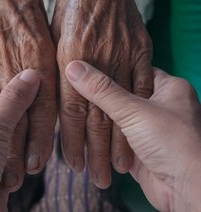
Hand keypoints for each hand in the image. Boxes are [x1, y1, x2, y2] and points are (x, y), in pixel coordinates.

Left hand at [0, 69, 39, 211]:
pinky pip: (8, 156)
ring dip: (18, 135)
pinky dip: (19, 154)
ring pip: (2, 136)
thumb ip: (12, 101)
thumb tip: (31, 75)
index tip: (13, 78)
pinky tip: (27, 151)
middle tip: (30, 98)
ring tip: (33, 124)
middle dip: (10, 112)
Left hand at [52, 0, 153, 186]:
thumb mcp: (51, 37)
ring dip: (118, 141)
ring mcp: (121, 57)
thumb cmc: (71, 6)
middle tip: (96, 177)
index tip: (72, 163)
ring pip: (120, 107)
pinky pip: (141, 87)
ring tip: (116, 168)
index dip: (69, 140)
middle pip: (94, 116)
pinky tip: (139, 130)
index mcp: (68, 58)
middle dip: (95, 151)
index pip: (68, 110)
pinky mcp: (141, 51)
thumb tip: (51, 103)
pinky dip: (140, 115)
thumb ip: (54, 71)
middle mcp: (95, 61)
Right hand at [66, 61, 200, 210]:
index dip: (109, 68)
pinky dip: (102, 135)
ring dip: (99, 118)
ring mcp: (149, 126)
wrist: (185, 191)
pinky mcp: (139, 145)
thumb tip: (72, 67)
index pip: (133, 69)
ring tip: (75, 109)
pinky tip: (84, 130)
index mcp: (168, 87)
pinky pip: (115, 135)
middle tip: (75, 87)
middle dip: (100, 96)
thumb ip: (101, 90)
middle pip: (122, 94)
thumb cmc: (170, 142)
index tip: (85, 66)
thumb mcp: (133, 110)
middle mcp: (160, 104)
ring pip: (117, 116)